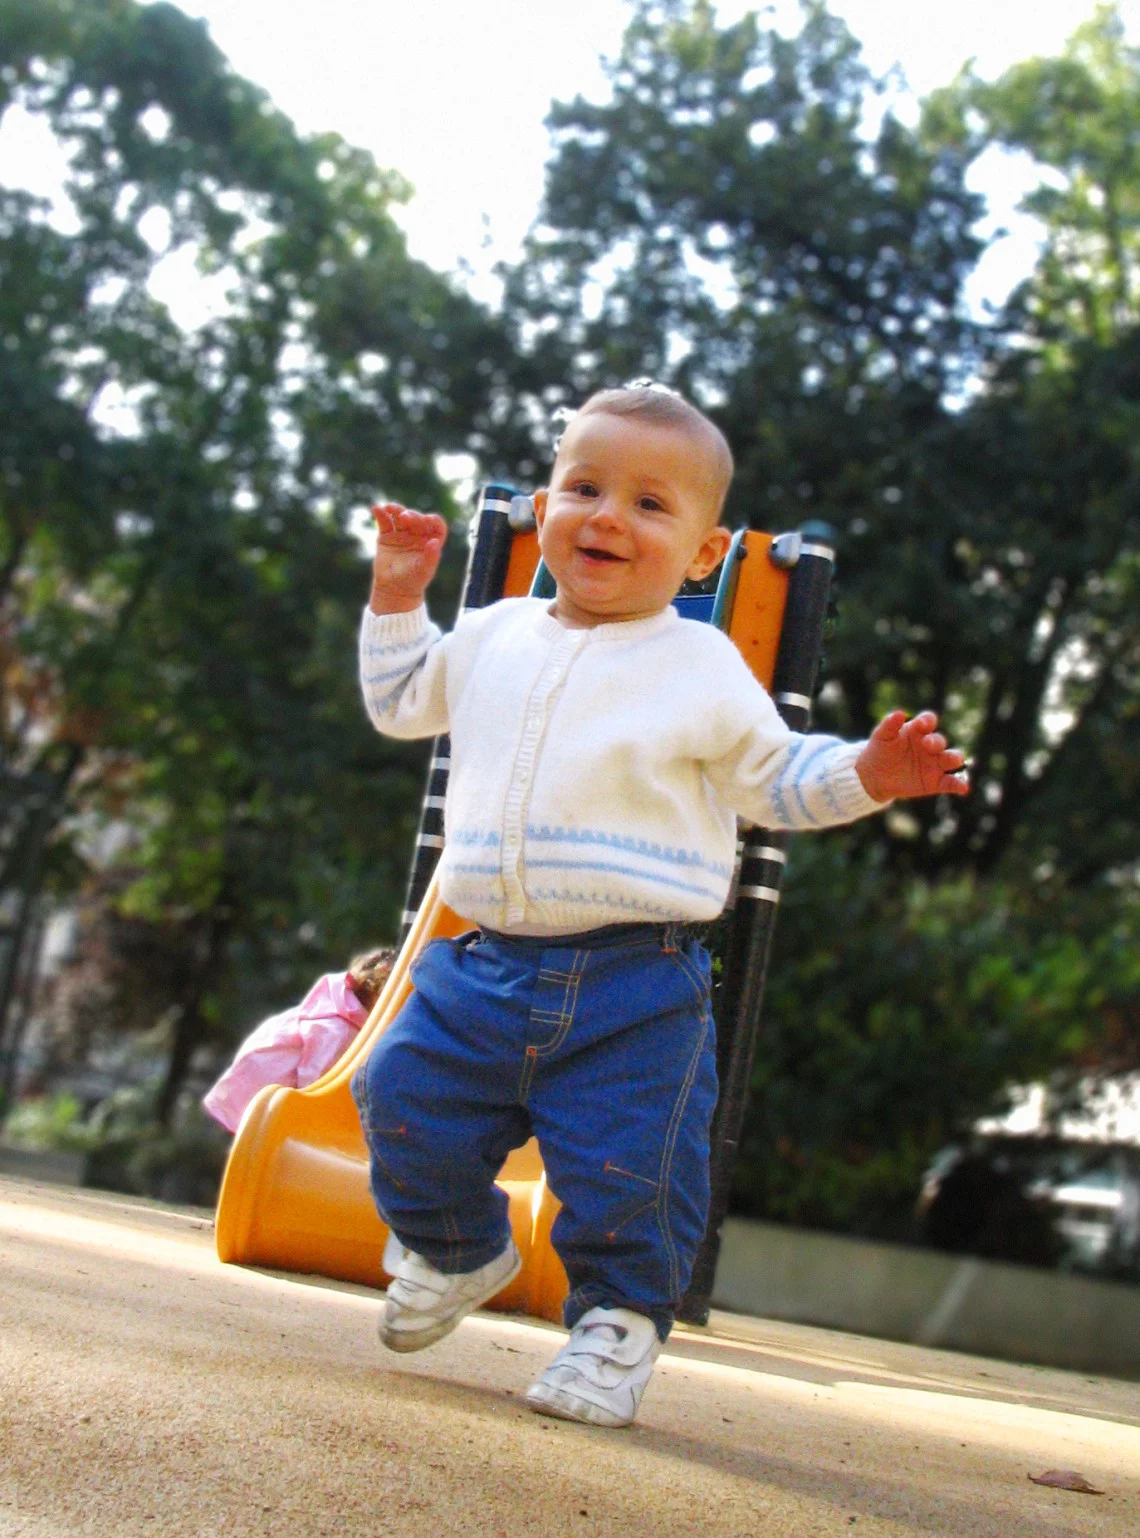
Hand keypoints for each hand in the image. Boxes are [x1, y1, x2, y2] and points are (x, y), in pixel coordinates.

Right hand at [368, 503, 447, 613]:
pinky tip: (376, 509)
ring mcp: (402, 534)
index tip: (427, 519)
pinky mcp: (387, 536)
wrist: (393, 589)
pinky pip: (384, 522)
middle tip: (404, 518)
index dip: (433, 520)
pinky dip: (380, 515)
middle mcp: (417, 535)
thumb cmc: (413, 581)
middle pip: (416, 519)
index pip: (436, 526)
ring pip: (399, 517)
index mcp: (430, 541)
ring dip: (395, 510)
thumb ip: (431, 557)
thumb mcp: (424, 570)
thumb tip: (435, 542)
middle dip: (411, 516)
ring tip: (389, 508)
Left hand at [855, 711, 969, 802]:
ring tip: (954, 760)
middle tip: (928, 744)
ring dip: (955, 758)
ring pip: (952, 759)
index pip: (928, 721)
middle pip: (940, 741)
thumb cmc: (880, 750)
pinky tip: (963, 788)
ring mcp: (935, 763)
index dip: (928, 721)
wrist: (875, 776)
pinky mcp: (936, 782)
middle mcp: (931, 745)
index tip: (922, 724)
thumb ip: (890, 724)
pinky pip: (951, 783)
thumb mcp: (881, 736)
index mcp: (918, 730)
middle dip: (937, 742)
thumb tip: (900, 713)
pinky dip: (959, 784)